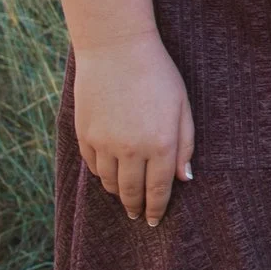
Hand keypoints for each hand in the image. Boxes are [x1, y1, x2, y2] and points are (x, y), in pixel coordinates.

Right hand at [72, 32, 193, 225]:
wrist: (116, 49)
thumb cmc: (158, 75)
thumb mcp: (182, 106)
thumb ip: (185, 144)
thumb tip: (185, 178)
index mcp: (161, 143)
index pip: (159, 190)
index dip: (157, 208)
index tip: (154, 220)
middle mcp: (131, 149)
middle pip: (132, 192)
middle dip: (136, 208)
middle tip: (138, 216)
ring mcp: (105, 143)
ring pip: (110, 183)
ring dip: (118, 193)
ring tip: (124, 197)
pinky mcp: (85, 135)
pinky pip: (93, 166)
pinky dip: (102, 175)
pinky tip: (109, 174)